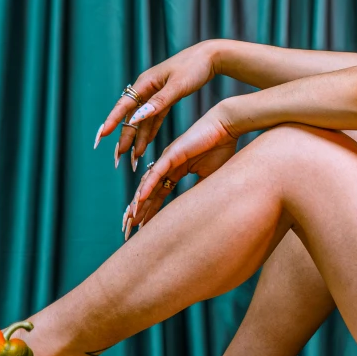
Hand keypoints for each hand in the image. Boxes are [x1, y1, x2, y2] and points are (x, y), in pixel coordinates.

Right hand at [95, 41, 224, 170]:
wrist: (211, 56)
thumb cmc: (194, 67)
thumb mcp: (177, 86)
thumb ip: (158, 102)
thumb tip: (137, 116)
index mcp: (145, 83)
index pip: (124, 105)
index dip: (112, 121)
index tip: (102, 136)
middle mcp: (147, 88)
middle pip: (131, 116)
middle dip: (124, 137)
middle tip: (118, 157)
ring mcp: (155, 93)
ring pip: (143, 120)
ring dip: (137, 138)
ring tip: (133, 157)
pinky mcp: (166, 98)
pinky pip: (154, 117)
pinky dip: (150, 130)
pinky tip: (145, 144)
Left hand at [123, 104, 237, 236]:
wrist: (227, 127)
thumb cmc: (222, 148)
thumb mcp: (210, 177)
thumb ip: (199, 191)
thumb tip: (195, 209)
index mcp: (175, 170)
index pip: (159, 194)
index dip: (151, 210)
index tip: (144, 226)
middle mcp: (166, 165)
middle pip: (148, 191)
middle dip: (139, 210)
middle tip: (129, 228)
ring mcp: (167, 159)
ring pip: (148, 183)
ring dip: (138, 202)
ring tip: (131, 218)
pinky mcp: (172, 154)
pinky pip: (157, 173)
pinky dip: (148, 186)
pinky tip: (140, 200)